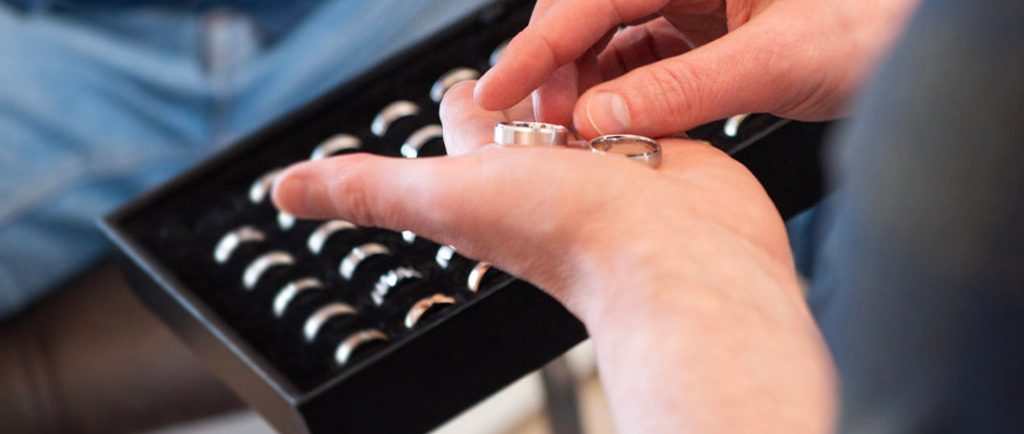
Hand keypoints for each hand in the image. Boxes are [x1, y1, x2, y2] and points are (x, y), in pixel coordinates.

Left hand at [273, 82, 834, 432]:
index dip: (467, 98)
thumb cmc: (567, 235)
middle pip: (532, 112)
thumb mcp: (443, 198)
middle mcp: (554, 169)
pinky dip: (646, 89)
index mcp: (495, 173)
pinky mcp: (670, 149)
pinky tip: (649, 70)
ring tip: (588, 44)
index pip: (471, 121)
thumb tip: (281, 191)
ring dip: (586, 78)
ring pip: (591, 106)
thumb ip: (367, 189)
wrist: (676, 261)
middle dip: (529, 79)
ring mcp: (615, 159)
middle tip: (534, 47)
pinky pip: (649, 108)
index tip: (465, 82)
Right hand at [475, 0, 918, 137]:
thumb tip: (599, 122)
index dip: (538, 49)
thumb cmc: (881, 23)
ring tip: (579, 138)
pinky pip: (643, 62)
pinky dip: (623, 97)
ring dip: (588, 90)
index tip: (498, 92)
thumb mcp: (779, 58)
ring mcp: (694, 1)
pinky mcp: (704, 33)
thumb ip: (681, 89)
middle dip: (559, 72)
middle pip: (589, 15)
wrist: (925, 42)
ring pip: (610, 41)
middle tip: (544, 130)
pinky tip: (618, 128)